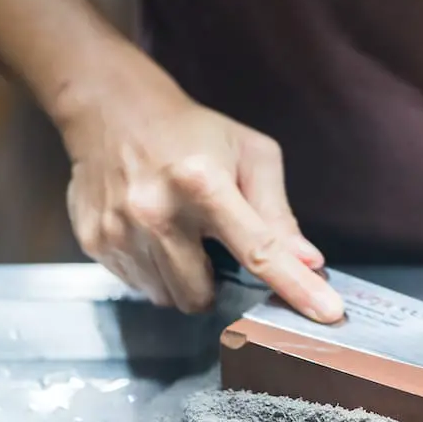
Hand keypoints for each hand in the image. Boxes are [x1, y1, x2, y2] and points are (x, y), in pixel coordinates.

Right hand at [60, 80, 342, 320]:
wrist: (111, 108)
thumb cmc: (192, 132)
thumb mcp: (251, 155)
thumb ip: (278, 212)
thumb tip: (308, 260)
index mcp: (202, 184)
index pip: (259, 251)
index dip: (296, 287)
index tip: (327, 313)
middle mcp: (156, 211)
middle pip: (202, 295)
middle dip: (217, 283)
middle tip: (214, 246)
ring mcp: (119, 230)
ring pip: (169, 297)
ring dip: (185, 278)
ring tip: (182, 235)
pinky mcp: (95, 242)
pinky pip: (140, 286)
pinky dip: (156, 271)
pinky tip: (154, 233)